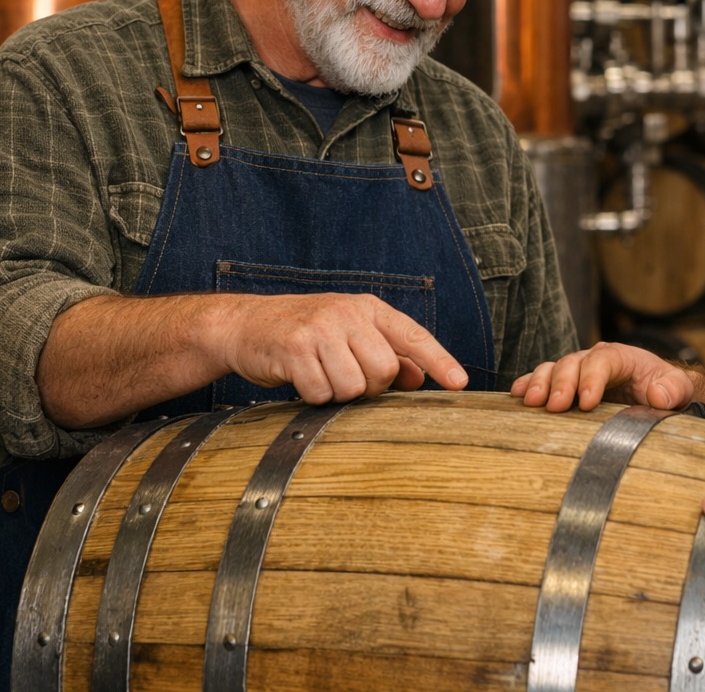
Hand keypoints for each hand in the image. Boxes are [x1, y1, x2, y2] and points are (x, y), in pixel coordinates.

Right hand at [215, 292, 466, 403]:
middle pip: (384, 370)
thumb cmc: (304, 334)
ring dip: (338, 394)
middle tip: (347, 377)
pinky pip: (321, 393)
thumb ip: (385, 354)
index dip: (439, 361)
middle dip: (370, 387)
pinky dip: (313, 395)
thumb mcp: (349, 335)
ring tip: (321, 375)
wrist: (244, 325)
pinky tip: (301, 378)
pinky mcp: (294, 348)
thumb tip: (419, 379)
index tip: (460, 383)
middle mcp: (347, 313)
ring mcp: (320, 328)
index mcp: (368, 308)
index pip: (413, 336)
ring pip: (353, 386)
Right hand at [510, 341, 695, 411]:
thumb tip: (657, 395)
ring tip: (531, 401)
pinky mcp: (566, 384)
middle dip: (562, 383)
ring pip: (554, 368)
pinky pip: (543, 379)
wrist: (658, 392)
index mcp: (622, 357)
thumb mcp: (679, 389)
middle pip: (573, 363)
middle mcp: (595, 359)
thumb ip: (673, 389)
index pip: (603, 361)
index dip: (592, 379)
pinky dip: (528, 384)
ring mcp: (578, 371)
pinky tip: (516, 395)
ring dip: (540, 383)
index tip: (587, 403)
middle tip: (555, 406)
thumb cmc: (666, 390)